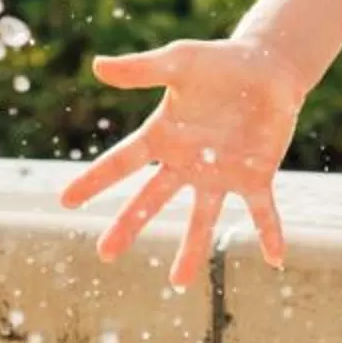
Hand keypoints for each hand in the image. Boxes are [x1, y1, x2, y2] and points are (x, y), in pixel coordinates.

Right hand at [58, 38, 304, 287]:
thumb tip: (97, 65)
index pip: (122, 162)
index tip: (65, 200)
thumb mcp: (179, 61)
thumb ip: (141, 69)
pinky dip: (270, 234)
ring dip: (192, 249)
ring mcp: (220, 174)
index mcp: (164, 136)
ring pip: (202, 218)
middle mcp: (186, 163)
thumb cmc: (220, 61)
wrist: (267, 66)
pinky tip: (275, 258)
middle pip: (151, 200)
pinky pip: (261, 211)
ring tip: (179, 282)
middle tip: (105, 253)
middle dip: (128, 225)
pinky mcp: (255, 176)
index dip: (95, 180)